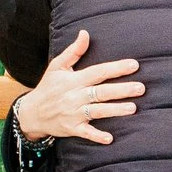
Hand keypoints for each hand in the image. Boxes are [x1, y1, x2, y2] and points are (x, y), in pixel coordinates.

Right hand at [13, 29, 143, 145]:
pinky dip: (96, 136)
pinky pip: (86, 133)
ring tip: (133, 108)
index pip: (98, 72)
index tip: (134, 65)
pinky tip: (110, 138)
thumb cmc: (48, 88)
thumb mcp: (57, 67)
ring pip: (97, 111)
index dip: (116, 68)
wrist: (31, 113)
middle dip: (121, 90)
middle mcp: (75, 96)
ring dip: (115, 110)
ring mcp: (73, 113)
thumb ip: (74, 51)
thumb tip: (85, 33)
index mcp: (73, 80)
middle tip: (141, 88)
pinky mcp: (72, 128)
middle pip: (101, 92)